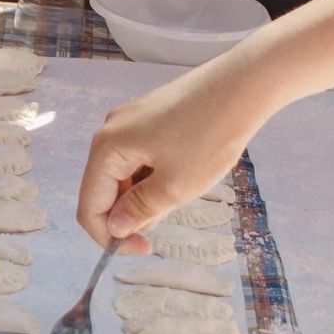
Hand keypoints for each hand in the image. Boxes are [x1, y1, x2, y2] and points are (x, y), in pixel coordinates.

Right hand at [76, 57, 271, 249]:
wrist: (244, 85)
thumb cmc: (209, 136)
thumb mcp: (175, 186)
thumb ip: (139, 210)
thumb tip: (114, 227)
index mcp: (107, 148)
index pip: (90, 206)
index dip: (109, 236)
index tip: (143, 248)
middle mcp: (111, 131)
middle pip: (104, 188)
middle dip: (129, 214)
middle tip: (167, 221)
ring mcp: (130, 120)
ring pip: (125, 173)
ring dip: (144, 195)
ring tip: (181, 193)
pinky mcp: (150, 115)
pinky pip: (139, 156)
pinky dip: (153, 175)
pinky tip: (182, 174)